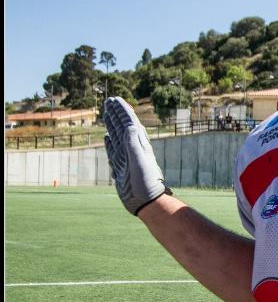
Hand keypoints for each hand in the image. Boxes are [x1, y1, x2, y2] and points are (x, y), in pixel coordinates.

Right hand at [103, 97, 170, 214]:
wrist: (146, 202)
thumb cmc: (146, 183)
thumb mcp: (140, 162)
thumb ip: (134, 144)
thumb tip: (131, 125)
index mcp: (139, 145)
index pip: (128, 123)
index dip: (121, 110)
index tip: (115, 99)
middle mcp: (132, 149)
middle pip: (122, 126)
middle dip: (116, 113)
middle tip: (109, 101)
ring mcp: (126, 158)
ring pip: (117, 136)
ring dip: (112, 124)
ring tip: (107, 114)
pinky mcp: (120, 167)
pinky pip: (113, 151)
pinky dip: (109, 143)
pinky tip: (107, 137)